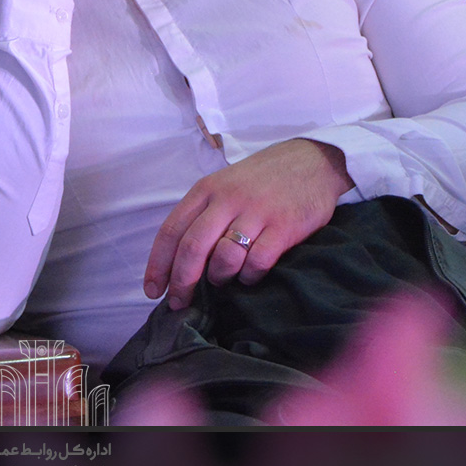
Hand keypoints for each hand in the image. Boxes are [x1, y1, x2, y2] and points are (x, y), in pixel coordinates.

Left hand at [143, 138, 351, 309]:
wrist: (312, 161)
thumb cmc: (262, 180)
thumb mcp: (225, 186)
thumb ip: (204, 216)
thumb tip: (180, 262)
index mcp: (206, 190)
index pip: (171, 231)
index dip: (158, 265)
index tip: (153, 290)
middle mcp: (227, 199)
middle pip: (193, 248)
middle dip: (183, 282)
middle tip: (180, 304)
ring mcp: (257, 212)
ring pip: (224, 258)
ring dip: (219, 277)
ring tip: (223, 280)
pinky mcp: (284, 226)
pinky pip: (258, 262)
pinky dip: (250, 276)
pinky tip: (251, 275)